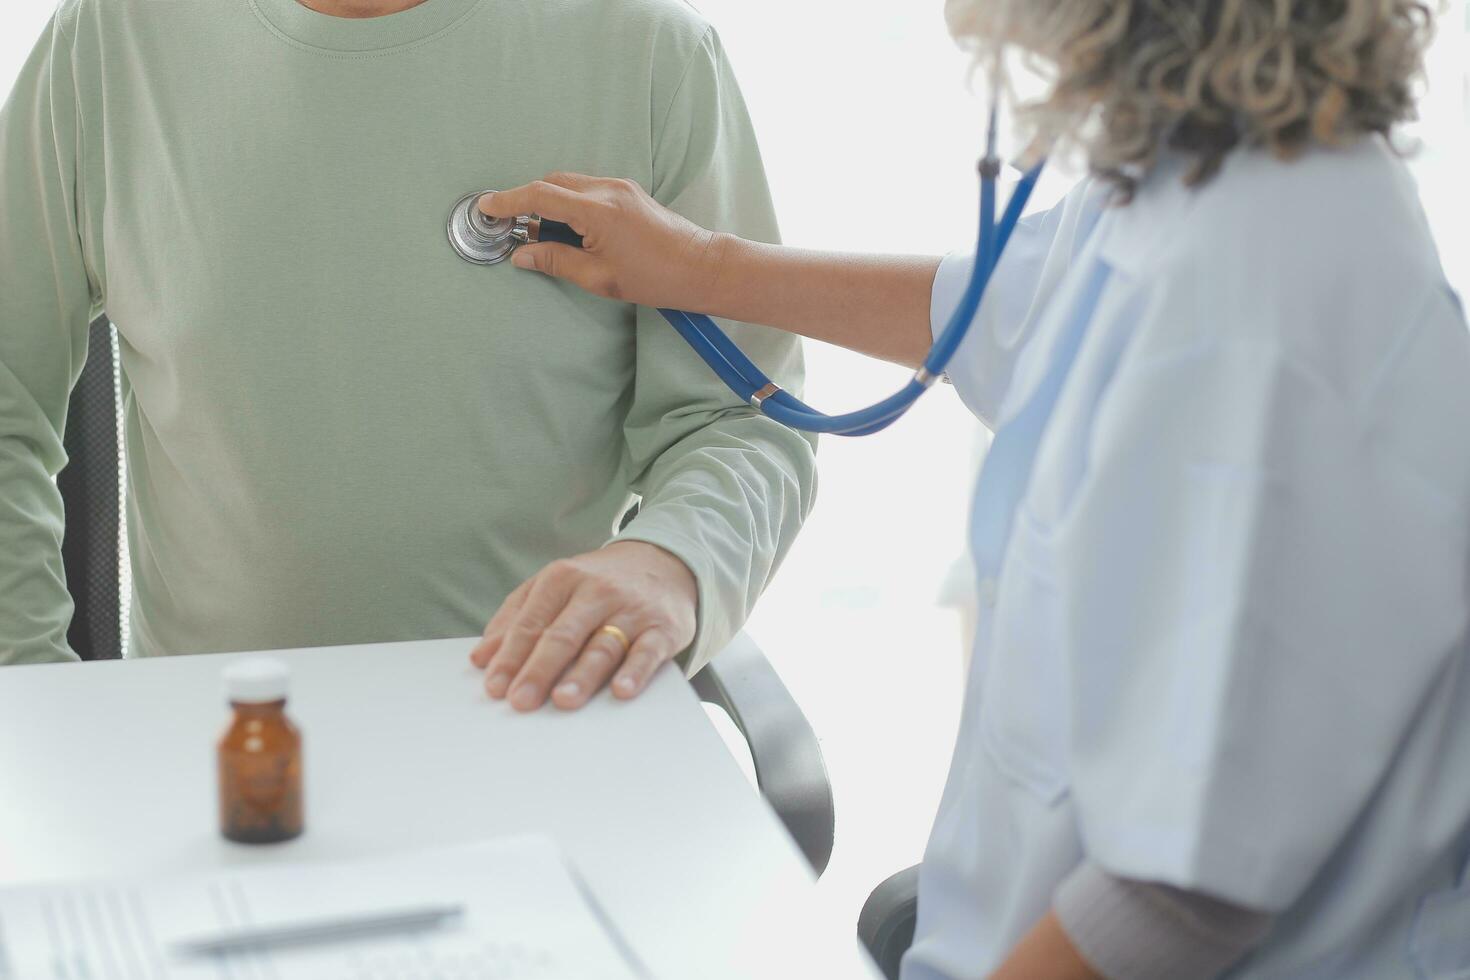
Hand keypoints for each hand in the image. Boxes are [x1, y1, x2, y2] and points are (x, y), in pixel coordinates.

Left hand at [469, 541, 697, 710]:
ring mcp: (631, 609)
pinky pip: (648, 652)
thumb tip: (480, 658)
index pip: (530, 623)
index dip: (511, 657)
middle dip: (539, 670)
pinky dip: (635, 671)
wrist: (663, 562)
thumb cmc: (596, 585)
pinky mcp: (663, 627)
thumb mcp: (553, 588)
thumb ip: (516, 618)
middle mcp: (596, 591)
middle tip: (520, 701)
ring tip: (563, 700)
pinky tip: (621, 691)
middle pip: (563, 635)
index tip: (494, 688)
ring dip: (583, 675)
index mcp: (561, 578)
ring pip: (603, 645)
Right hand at [478, 174, 729, 310]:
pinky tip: (568, 230)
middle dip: (527, 202)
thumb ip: (555, 262)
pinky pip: (586, 190)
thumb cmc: (656, 277)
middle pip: (552, 184)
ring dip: (549, 203)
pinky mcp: (627, 192)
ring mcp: (619, 187)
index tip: (487, 207)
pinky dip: (569, 204)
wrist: (700, 267)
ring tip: (543, 236)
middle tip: (512, 228)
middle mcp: (607, 190)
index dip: (508, 200)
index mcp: (597, 210)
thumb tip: (522, 255)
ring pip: (569, 185)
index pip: (540, 196)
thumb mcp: (598, 277)